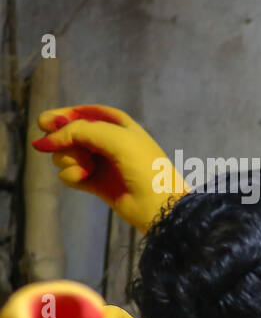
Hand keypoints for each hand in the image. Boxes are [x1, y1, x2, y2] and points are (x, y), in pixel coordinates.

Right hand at [30, 104, 185, 232]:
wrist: (158, 204)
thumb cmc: (144, 166)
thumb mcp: (113, 138)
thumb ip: (78, 130)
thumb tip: (46, 140)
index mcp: (117, 124)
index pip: (82, 113)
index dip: (63, 115)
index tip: (45, 122)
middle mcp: (106, 141)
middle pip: (68, 132)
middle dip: (61, 138)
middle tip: (56, 145)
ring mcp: (99, 162)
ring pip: (64, 153)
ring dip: (68, 158)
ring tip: (84, 166)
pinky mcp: (93, 181)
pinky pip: (67, 173)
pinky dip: (70, 175)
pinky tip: (82, 178)